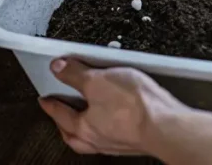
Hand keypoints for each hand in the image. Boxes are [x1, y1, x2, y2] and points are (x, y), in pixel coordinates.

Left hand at [38, 58, 187, 155]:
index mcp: (84, 127)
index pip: (60, 115)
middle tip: (61, 117)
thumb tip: (58, 68)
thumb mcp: (98, 80)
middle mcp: (99, 140)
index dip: (51, 104)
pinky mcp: (138, 140)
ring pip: (95, 140)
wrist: (167, 126)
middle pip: (74, 136)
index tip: (44, 99)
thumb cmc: (134, 108)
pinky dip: (110, 128)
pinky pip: (116, 136)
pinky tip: (119, 118)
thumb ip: (76, 74)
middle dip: (65, 126)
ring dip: (88, 130)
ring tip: (89, 117)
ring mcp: (119, 143)